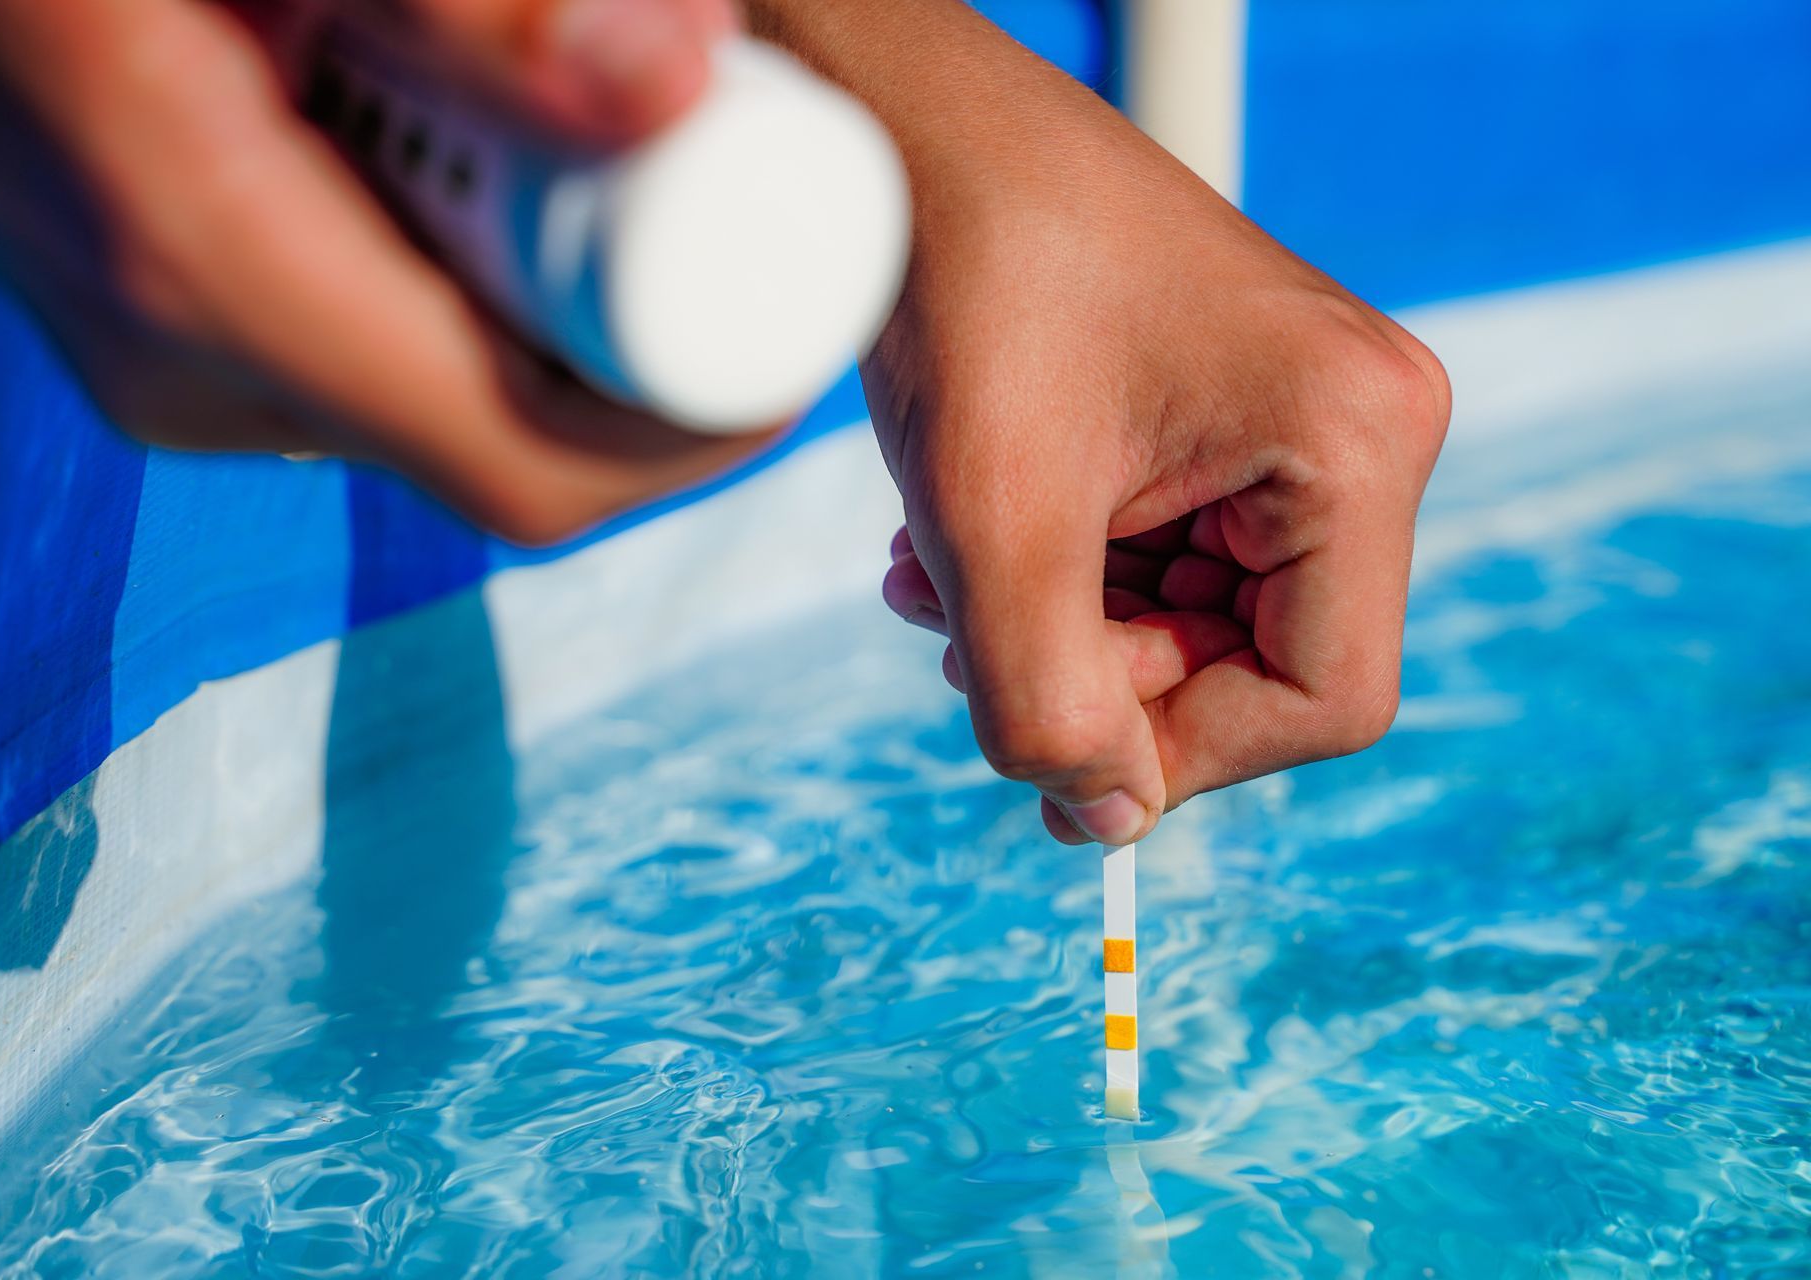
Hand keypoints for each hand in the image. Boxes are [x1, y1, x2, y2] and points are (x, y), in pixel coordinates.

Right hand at [0, 0, 755, 543]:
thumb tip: (678, 82)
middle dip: (648, 339)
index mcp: (210, 268)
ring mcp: (174, 358)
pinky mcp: (176, 327)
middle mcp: (187, 359)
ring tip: (620, 154)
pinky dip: (475, 278)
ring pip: (452, 398)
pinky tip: (493, 159)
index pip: (531, 463)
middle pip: (510, 439)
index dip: (695, 421)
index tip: (803, 307)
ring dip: (565, 301)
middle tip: (738, 189)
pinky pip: (382, 352)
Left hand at [760, 3, 1449, 844]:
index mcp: (1356, 445)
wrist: (917, 126)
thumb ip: (1047, 704)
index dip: (1185, 754)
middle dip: (1097, 676)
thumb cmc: (967, 282)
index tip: (1049, 753)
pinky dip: (1062, 568)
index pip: (1326, 697)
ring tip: (933, 579)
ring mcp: (1298, 415)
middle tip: (960, 646)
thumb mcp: (994, 524)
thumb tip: (1104, 824)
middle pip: (1258, 660)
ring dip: (1059, 626)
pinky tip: (955, 540)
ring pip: (1196, 613)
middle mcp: (1361, 428)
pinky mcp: (1229, 408)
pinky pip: (1166, 547)